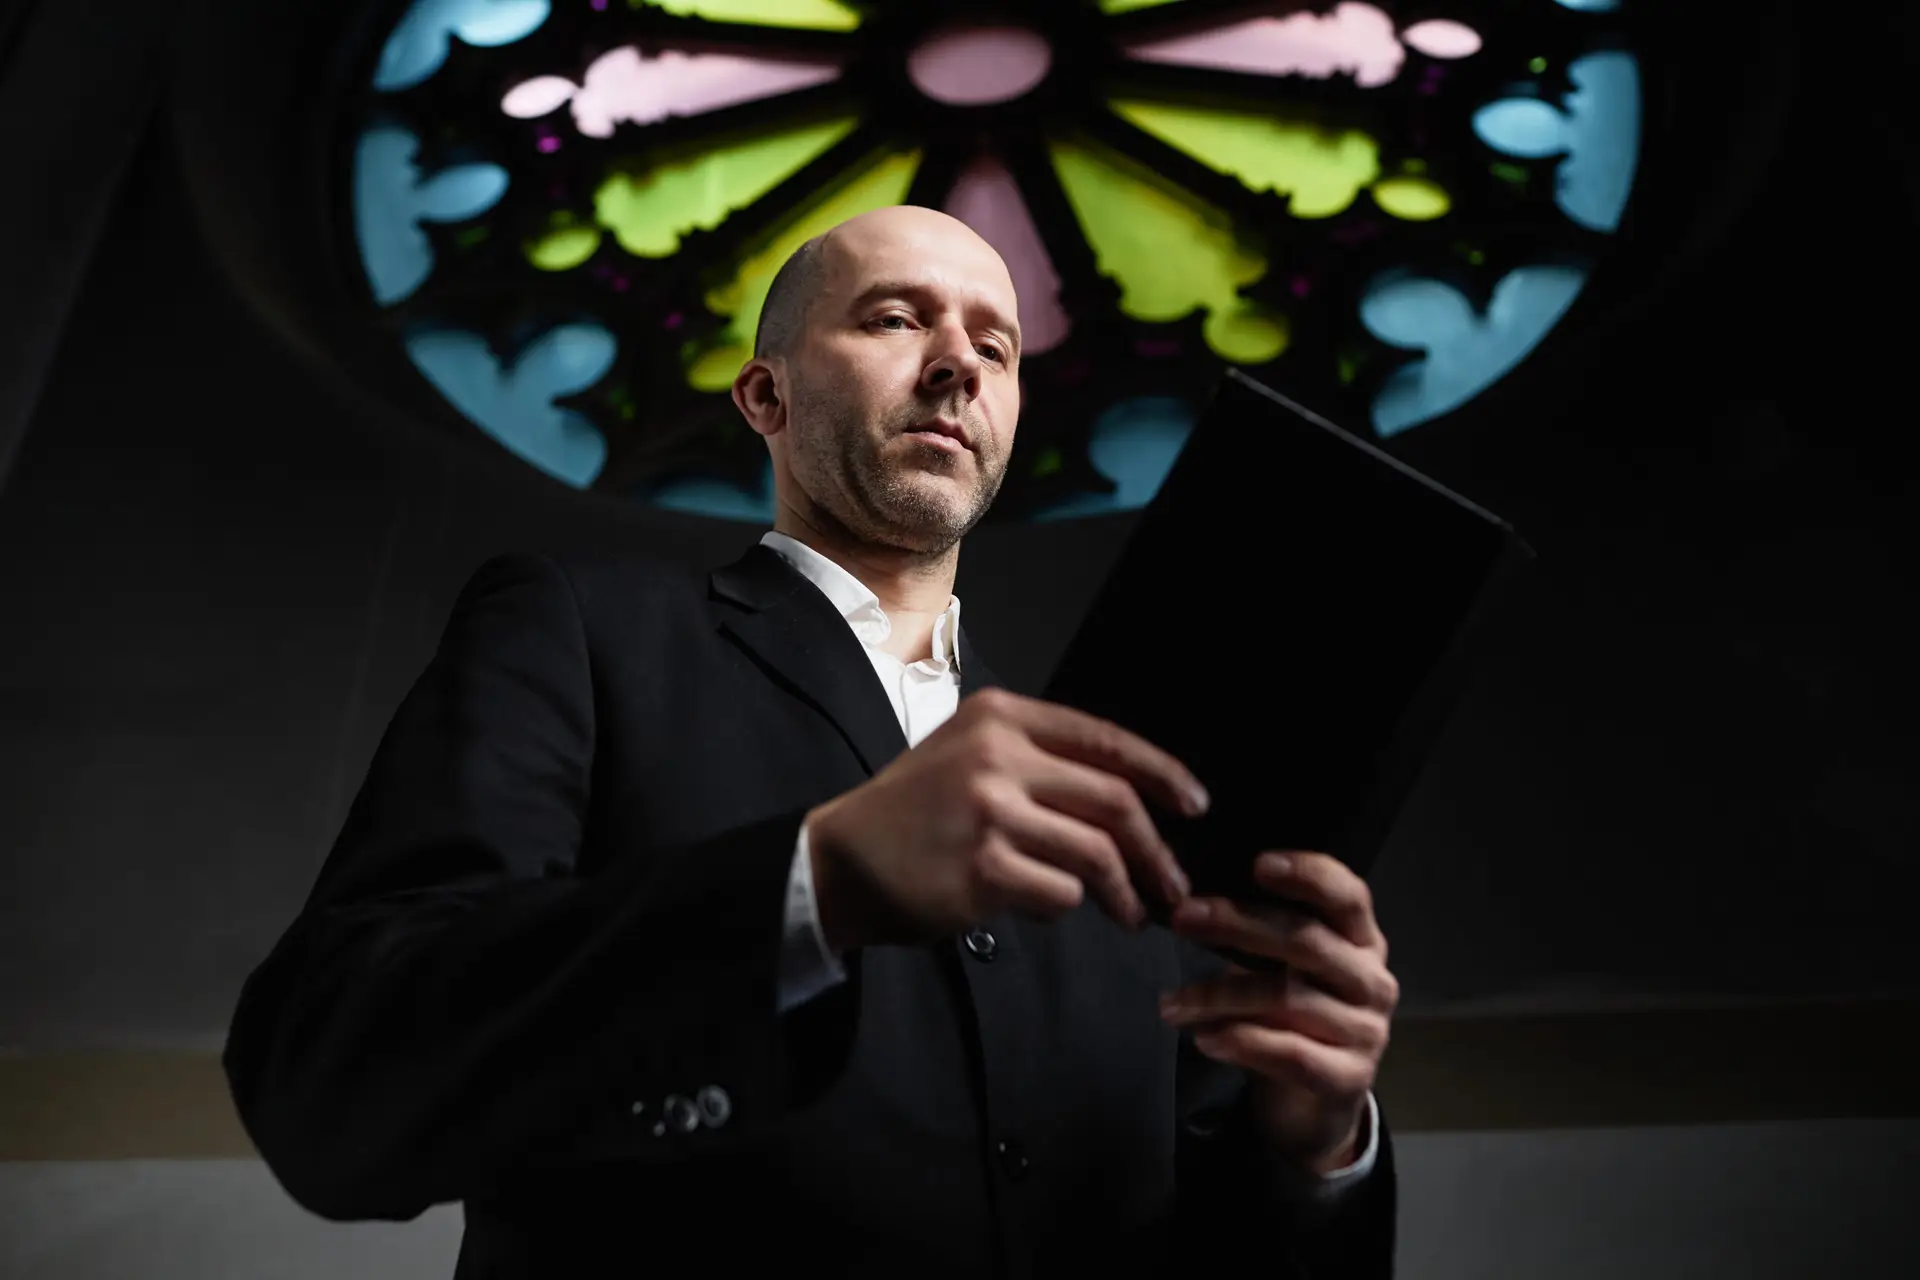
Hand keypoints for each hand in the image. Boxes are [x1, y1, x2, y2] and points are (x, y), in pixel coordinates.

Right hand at [804, 687, 1207, 951]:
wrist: (839, 861)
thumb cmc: (914, 813)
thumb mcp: (969, 755)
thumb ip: (1041, 763)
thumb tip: (1134, 803)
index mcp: (1000, 717)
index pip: (1104, 739)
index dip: (1163, 773)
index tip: (1195, 805)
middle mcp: (997, 756)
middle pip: (1113, 801)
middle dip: (1156, 849)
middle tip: (1174, 883)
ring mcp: (990, 813)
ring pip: (1096, 854)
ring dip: (1124, 893)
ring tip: (1131, 914)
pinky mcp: (982, 871)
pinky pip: (1059, 895)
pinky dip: (1065, 907)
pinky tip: (1044, 908)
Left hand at [1159, 851, 1396, 1172]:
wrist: (1317, 1101)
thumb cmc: (1293, 1016)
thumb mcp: (1284, 967)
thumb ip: (1258, 934)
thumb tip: (1194, 904)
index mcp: (1361, 940)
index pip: (1348, 895)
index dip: (1308, 875)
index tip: (1258, 864)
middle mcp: (1371, 980)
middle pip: (1306, 941)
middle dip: (1237, 925)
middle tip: (1182, 919)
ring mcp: (1366, 1031)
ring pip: (1286, 999)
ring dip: (1218, 996)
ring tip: (1170, 1003)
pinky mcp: (1349, 1077)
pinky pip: (1291, 1053)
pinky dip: (1241, 1042)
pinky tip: (1204, 1039)